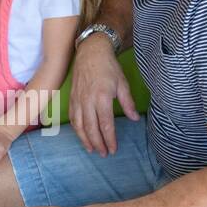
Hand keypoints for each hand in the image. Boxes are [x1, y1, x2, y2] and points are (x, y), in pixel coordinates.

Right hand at [69, 33, 138, 155]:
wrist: (90, 52)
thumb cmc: (108, 67)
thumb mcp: (122, 83)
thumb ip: (128, 102)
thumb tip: (134, 118)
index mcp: (102, 98)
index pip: (105, 124)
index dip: (109, 139)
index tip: (113, 149)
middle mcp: (88, 101)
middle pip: (91, 128)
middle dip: (98, 143)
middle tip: (104, 154)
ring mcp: (78, 100)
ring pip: (79, 125)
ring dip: (85, 140)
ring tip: (92, 150)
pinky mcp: (72, 98)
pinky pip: (72, 118)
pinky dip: (76, 129)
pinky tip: (81, 136)